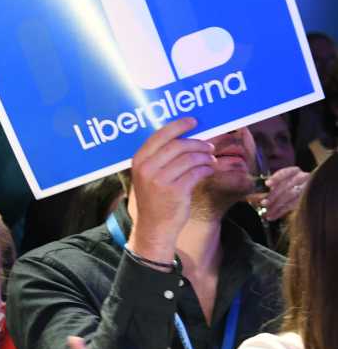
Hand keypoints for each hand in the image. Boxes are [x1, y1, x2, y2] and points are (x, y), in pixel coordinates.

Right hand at [125, 117, 214, 262]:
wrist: (154, 227)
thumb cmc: (155, 198)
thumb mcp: (147, 176)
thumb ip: (158, 157)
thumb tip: (183, 136)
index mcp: (139, 161)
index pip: (160, 135)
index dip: (179, 126)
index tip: (193, 121)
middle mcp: (147, 169)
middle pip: (178, 145)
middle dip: (197, 143)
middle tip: (208, 147)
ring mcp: (161, 180)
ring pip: (190, 158)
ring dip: (205, 157)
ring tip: (210, 160)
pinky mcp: (176, 191)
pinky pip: (197, 171)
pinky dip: (206, 168)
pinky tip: (208, 170)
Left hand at [256, 165, 307, 221]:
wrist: (309, 195)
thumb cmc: (288, 188)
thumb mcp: (281, 184)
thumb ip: (273, 186)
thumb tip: (257, 195)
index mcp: (295, 172)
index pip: (287, 172)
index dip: (277, 178)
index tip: (267, 183)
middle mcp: (303, 178)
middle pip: (287, 186)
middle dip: (274, 195)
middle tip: (263, 203)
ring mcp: (307, 189)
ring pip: (290, 196)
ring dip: (276, 205)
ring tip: (266, 212)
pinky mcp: (307, 201)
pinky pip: (292, 206)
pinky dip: (280, 212)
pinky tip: (272, 217)